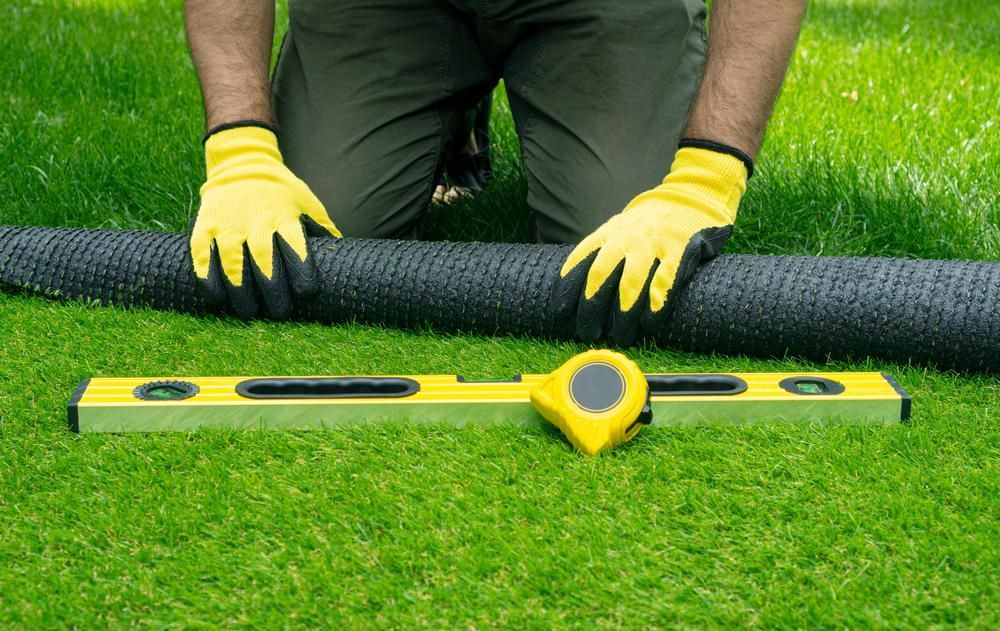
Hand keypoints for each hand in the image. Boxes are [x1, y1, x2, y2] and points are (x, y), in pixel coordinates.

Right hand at [190, 124, 340, 318]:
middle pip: (264, 259)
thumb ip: (323, 231)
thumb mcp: (308, 205)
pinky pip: (204, 254)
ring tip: (248, 312)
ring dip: (240, 290)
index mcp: (285, 217)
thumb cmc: (283, 193)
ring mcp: (228, 224)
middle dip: (273, 289)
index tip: (306, 293)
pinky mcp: (206, 226)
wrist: (243, 163)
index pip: (296, 248)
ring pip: (233, 261)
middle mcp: (256, 221)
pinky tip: (217, 298)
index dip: (301, 271)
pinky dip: (208, 277)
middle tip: (280, 312)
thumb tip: (344, 258)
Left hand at [554, 146, 747, 344]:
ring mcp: (653, 243)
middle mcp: (627, 238)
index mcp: (609, 233)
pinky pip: (665, 280)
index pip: (580, 260)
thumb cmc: (651, 222)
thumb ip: (603, 252)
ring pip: (630, 282)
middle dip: (590, 308)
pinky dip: (656, 304)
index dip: (567, 288)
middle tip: (587, 333)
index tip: (558, 312)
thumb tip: (579, 292)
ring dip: (622, 313)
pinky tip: (650, 323)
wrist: (692, 194)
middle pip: (600, 276)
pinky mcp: (680, 250)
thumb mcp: (620, 228)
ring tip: (620, 336)